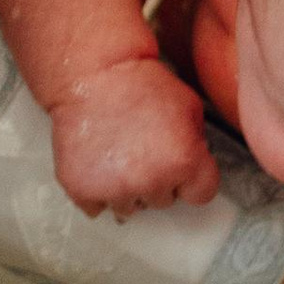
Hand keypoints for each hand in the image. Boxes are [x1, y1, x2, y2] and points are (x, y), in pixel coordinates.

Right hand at [48, 59, 218, 213]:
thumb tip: (197, 166)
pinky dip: (96, 193)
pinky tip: (99, 168)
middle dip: (157, 180)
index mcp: (184, 162)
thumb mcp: (190, 107)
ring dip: (126, 189)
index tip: (180, 168)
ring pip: (129, 208)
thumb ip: (198, 144)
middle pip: (163, 201)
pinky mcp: (82, 190)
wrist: (94, 75)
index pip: (201, 195)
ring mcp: (115, 189)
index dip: (191, 179)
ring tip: (119, 158)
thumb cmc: (141, 84)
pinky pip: (95, 208)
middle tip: (142, 151)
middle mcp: (152, 182)